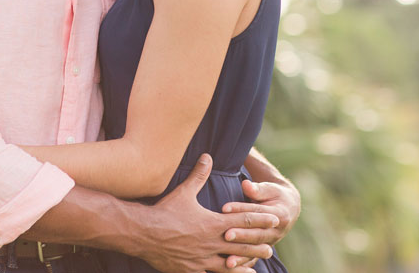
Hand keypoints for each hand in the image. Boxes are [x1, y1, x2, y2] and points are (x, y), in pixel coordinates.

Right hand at [133, 154, 277, 272]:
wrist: (144, 233)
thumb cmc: (164, 211)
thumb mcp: (184, 191)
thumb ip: (199, 175)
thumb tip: (208, 156)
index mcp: (213, 224)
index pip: (243, 221)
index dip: (260, 220)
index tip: (275, 219)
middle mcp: (211, 243)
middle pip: (241, 245)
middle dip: (257, 245)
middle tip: (271, 246)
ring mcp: (202, 259)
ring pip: (229, 265)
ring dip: (244, 264)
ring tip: (257, 267)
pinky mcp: (190, 270)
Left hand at [221, 178, 300, 269]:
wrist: (288, 208)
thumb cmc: (274, 194)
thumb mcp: (269, 188)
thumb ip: (257, 189)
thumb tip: (246, 185)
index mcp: (280, 214)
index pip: (257, 212)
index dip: (241, 209)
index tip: (224, 208)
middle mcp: (277, 231)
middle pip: (257, 234)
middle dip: (241, 236)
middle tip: (226, 235)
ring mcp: (271, 243)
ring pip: (256, 250)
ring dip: (241, 256)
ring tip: (227, 261)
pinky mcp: (264, 250)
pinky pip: (254, 259)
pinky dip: (243, 265)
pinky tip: (230, 269)